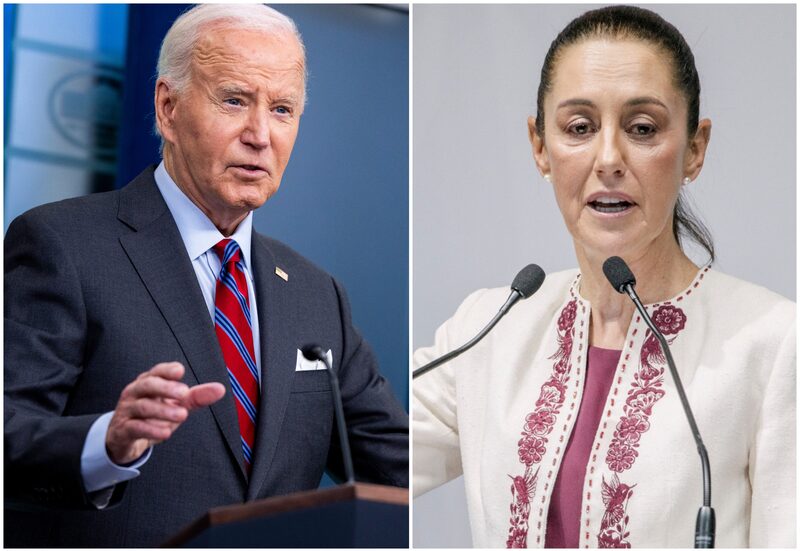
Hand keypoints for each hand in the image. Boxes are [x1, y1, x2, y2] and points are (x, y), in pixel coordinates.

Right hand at [105, 362, 224, 464]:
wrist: (125, 439)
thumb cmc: (152, 416)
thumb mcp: (175, 405)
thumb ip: (196, 397)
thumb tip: (220, 389)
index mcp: (148, 382)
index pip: (156, 371)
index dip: (167, 370)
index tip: (180, 371)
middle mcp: (135, 393)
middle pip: (147, 385)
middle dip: (166, 387)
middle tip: (184, 393)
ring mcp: (127, 411)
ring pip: (142, 407)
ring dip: (163, 410)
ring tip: (182, 415)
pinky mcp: (122, 430)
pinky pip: (135, 427)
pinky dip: (151, 429)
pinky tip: (166, 433)